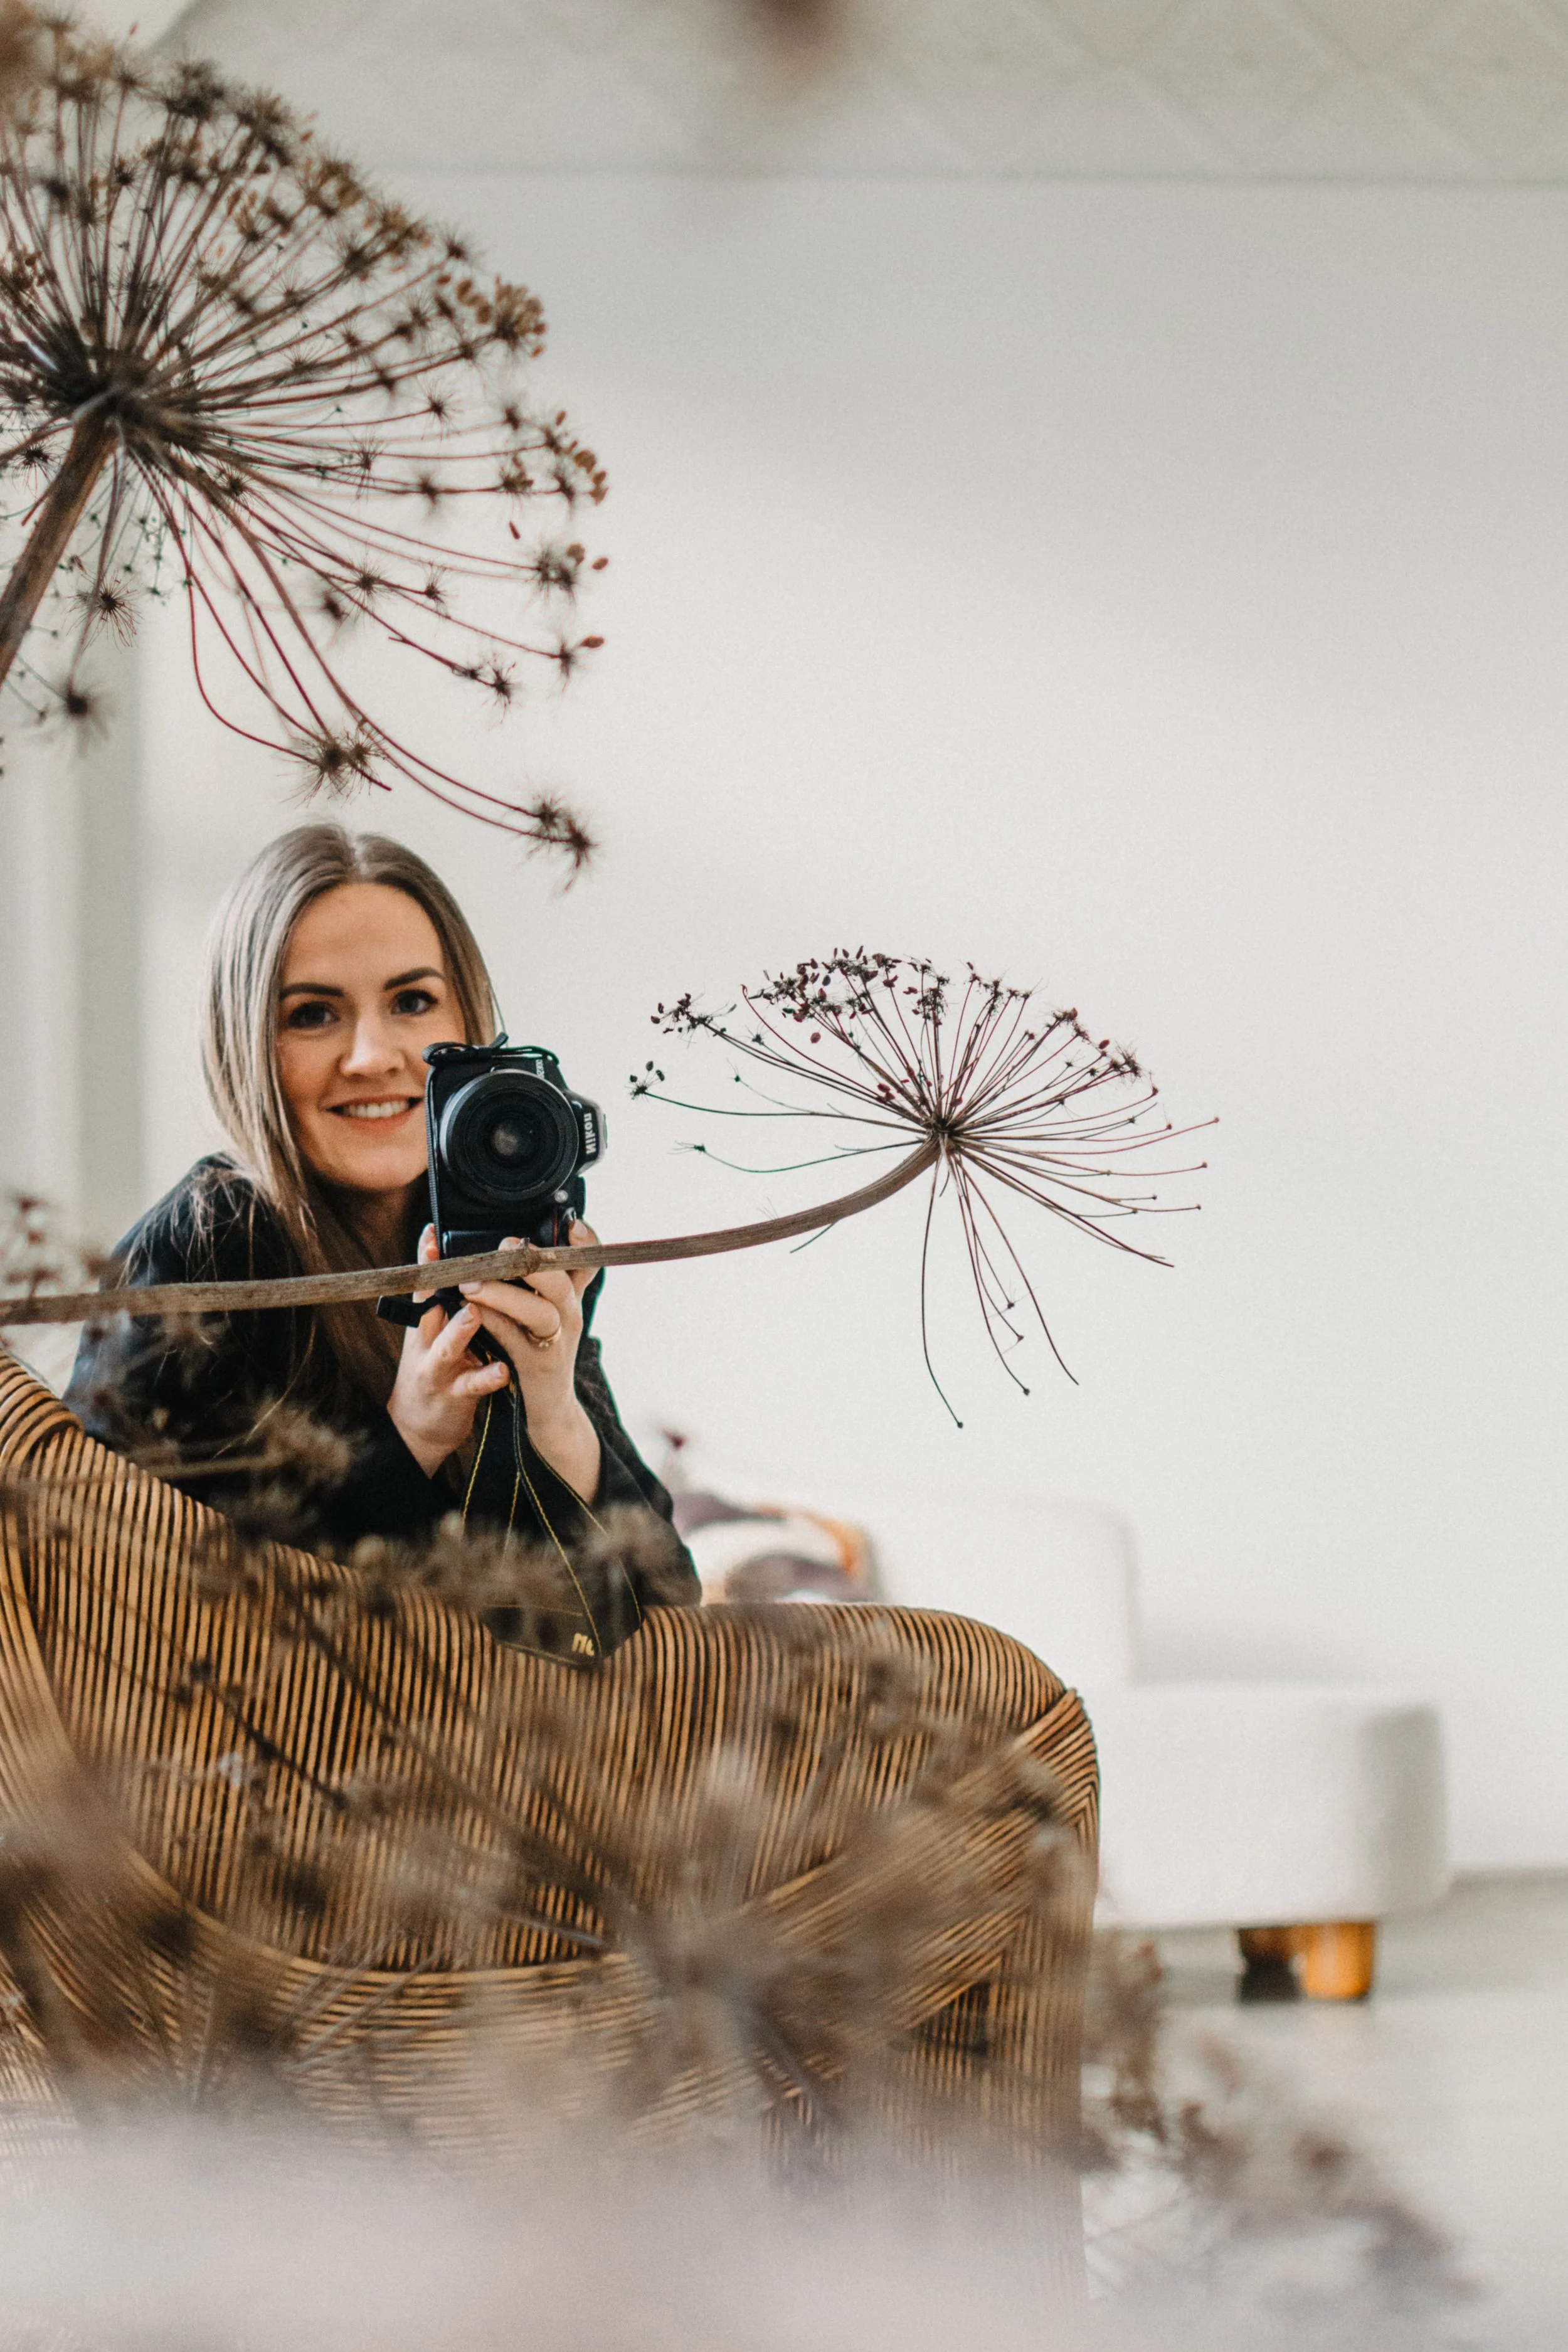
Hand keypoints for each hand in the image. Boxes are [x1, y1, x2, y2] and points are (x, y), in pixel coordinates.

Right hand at [387, 1224, 509, 1476]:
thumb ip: (451, 1300)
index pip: (426, 1284)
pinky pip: (473, 1385)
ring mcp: (439, 1368)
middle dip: (440, 1286)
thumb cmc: (439, 1367)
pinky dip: (487, 1377)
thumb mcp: (438, 1332)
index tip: (431, 1232)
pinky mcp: (454, 1396)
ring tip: (473, 1314)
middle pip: (429, 1308)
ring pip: (446, 1347)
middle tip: (460, 1267)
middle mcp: (428, 1340)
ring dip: (459, 1330)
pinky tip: (503, 1370)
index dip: (426, 1260)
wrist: (420, 1427)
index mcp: (428, 1321)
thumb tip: (474, 1261)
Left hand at [458, 1221, 601, 1500]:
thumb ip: (534, 1282)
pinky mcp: (535, 1365)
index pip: (587, 1262)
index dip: (584, 1241)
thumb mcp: (544, 1313)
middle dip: (531, 1262)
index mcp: (571, 1297)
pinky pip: (514, 1339)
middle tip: (503, 1247)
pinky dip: (492, 1322)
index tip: (571, 1223)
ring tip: (471, 1282)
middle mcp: (569, 1315)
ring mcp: (555, 1341)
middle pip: (562, 1281)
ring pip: (539, 1311)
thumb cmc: (536, 1350)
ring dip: (504, 1293)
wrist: (547, 1409)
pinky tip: (472, 1311)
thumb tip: (510, 1239)